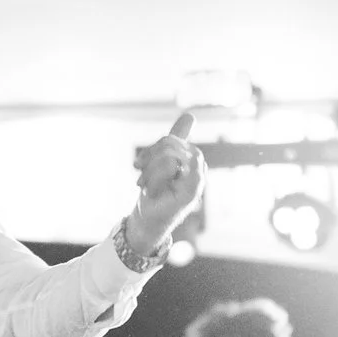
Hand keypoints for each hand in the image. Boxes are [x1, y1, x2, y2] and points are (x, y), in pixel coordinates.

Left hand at [126, 113, 204, 249]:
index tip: (138, 164)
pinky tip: (149, 192)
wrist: (149, 220)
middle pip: (170, 144)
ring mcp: (197, 182)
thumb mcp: (161, 161)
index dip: (152, 148)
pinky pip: (169, 170)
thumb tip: (191, 115)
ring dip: (149, 172)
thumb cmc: (156, 192)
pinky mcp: (192, 193)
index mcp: (192, 160)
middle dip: (149, 157)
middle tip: (137, 170)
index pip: (171, 140)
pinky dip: (152, 181)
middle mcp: (199, 169)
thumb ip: (175, 140)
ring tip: (142, 184)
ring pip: (168, 157)